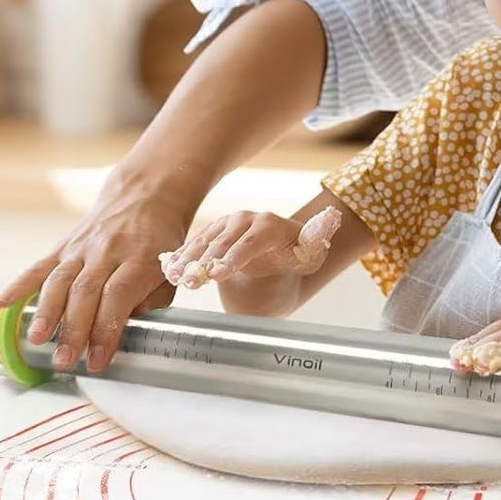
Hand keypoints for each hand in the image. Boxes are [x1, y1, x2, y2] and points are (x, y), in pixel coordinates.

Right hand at [0, 175, 185, 373]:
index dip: (106, 330)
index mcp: (139, 257)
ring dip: (46, 312)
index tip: (98, 359)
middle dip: (73, 330)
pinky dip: (18, 286)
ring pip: (59, 281)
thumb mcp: (169, 270)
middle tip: (65, 360)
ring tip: (37, 339)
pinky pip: (38, 267)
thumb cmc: (159, 239)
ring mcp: (81, 247)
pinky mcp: (63, 246)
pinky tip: (1, 305)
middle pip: (84, 292)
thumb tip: (126, 326)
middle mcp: (107, 250)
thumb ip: (152, 300)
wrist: (144, 194)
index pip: (117, 295)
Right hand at [159, 206, 342, 287]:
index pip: (250, 241)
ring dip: (188, 259)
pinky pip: (194, 245)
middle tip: (191, 281)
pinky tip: (168, 271)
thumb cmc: (296, 255)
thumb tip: (331, 218)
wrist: (278, 250)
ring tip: (175, 277)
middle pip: (222, 242)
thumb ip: (319, 236)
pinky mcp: (211, 233)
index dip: (233, 257)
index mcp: (268, 224)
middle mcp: (244, 219)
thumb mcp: (311, 252)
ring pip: (203, 242)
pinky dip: (181, 257)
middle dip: (206, 261)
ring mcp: (225, 225)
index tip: (218, 273)